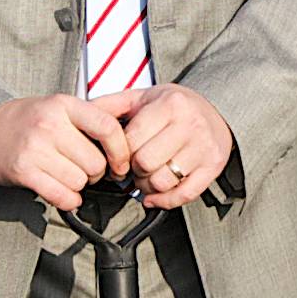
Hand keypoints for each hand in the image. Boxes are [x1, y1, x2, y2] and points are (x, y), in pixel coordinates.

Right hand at [0, 91, 134, 212]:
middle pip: (95, 162)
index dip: (121, 151)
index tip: (120, 163)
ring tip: (66, 176)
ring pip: (80, 181)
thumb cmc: (26, 121)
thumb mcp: (58, 107)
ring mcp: (35, 148)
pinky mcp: (23, 171)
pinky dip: (68, 200)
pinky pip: (62, 196)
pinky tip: (62, 192)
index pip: (107, 127)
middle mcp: (50, 124)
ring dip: (79, 186)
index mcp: (64, 105)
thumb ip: (90, 118)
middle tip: (83, 169)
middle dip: (96, 173)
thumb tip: (128, 135)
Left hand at [104, 84, 236, 209]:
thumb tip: (80, 110)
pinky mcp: (212, 167)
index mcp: (170, 105)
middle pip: (146, 163)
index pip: (132, 140)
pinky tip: (155, 196)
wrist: (216, 111)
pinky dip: (165, 201)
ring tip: (146, 177)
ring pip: (163, 182)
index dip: (119, 153)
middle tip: (133, 167)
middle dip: (133, 170)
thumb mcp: (144, 96)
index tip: (119, 156)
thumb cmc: (174, 106)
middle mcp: (190, 125)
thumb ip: (111, 104)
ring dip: (147, 186)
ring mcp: (204, 148)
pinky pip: (185, 195)